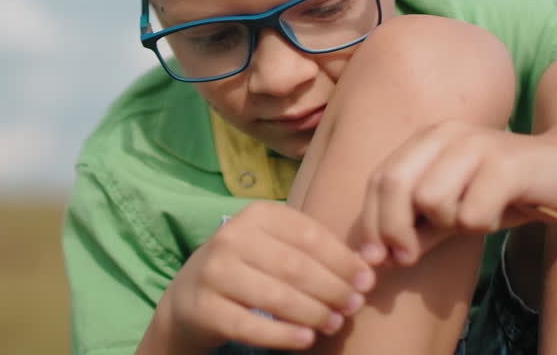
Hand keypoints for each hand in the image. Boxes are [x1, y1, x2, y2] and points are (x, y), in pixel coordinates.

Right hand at [151, 201, 374, 352]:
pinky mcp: (204, 308)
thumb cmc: (249, 269)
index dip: (342, 260)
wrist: (190, 298)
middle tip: (353, 306)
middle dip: (332, 289)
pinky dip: (283, 335)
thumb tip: (366, 270)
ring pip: (276, 297)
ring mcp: (214, 273)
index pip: (309, 235)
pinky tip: (306, 340)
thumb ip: (316, 252)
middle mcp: (230, 238)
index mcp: (255, 215)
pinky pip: (251, 326)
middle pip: (296, 267)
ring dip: (314, 314)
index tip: (366, 281)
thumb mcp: (276, 248)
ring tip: (334, 323)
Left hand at [356, 121, 556, 266]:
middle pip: (395, 184)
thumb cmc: (505, 193)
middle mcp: (447, 133)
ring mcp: (476, 144)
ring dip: (450, 224)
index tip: (377, 260)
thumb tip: (378, 259)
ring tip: (476, 218)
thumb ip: (417, 230)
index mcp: (428, 139)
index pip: (379, 179)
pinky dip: (482, 226)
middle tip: (409, 257)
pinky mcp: (506, 164)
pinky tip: (501, 214)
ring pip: (431, 200)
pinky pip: (471, 214)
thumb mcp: (453, 213)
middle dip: (394, 230)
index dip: (371, 223)